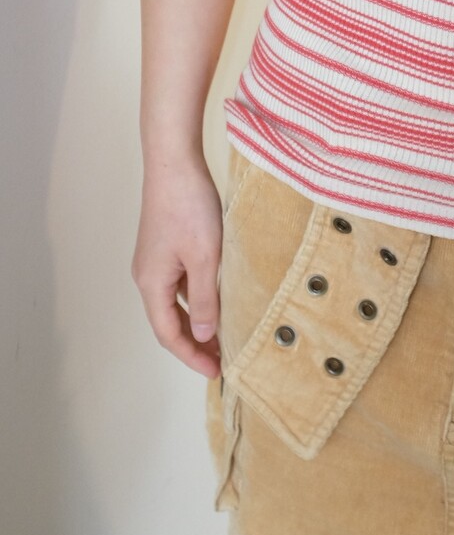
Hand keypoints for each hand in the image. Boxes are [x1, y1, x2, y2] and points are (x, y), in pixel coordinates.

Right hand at [131, 153, 223, 378]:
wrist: (174, 162)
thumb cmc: (188, 206)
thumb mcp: (204, 256)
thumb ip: (204, 298)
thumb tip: (202, 335)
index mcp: (152, 283)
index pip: (169, 333)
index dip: (191, 356)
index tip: (216, 372)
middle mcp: (148, 275)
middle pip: (168, 320)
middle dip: (194, 343)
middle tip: (223, 360)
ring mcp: (155, 259)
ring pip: (174, 302)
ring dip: (196, 320)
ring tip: (224, 335)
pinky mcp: (166, 244)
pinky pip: (180, 282)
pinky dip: (196, 297)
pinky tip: (218, 298)